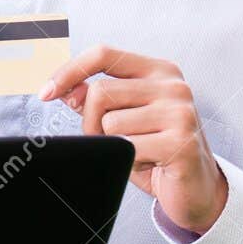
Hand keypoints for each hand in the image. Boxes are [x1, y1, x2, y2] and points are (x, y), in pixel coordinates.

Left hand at [41, 44, 228, 233]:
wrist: (197, 189)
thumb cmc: (157, 150)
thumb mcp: (125, 119)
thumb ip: (97, 100)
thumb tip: (67, 90)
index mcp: (159, 70)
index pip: (104, 54)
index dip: (69, 71)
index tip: (45, 92)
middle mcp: (174, 85)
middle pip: (101, 92)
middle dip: (91, 123)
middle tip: (108, 141)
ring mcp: (180, 112)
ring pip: (110, 123)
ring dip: (112, 145)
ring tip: (138, 153)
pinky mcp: (181, 142)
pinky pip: (127, 148)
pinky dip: (129, 162)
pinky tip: (150, 163)